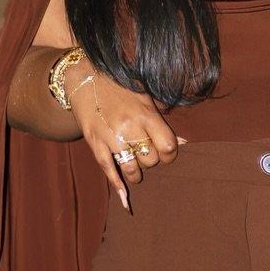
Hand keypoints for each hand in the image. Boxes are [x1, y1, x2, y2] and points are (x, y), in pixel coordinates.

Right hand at [71, 71, 183, 208]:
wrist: (85, 76)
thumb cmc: (120, 86)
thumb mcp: (145, 96)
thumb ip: (162, 119)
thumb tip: (184, 142)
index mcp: (146, 114)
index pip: (168, 146)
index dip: (170, 154)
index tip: (166, 154)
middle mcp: (129, 126)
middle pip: (150, 159)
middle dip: (151, 161)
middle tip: (146, 154)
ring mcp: (111, 136)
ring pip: (131, 168)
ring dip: (136, 174)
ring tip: (136, 171)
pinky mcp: (94, 142)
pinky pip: (107, 168)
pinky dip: (116, 183)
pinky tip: (123, 194)